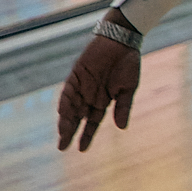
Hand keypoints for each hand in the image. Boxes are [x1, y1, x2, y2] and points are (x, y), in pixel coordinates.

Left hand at [57, 15, 141, 151]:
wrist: (122, 41)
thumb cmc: (128, 63)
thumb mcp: (128, 88)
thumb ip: (123, 107)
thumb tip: (122, 128)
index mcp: (103, 101)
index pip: (92, 122)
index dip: (87, 135)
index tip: (81, 149)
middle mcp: (89, 96)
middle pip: (77, 118)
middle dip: (70, 132)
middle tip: (62, 147)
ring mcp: (81, 86)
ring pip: (70, 107)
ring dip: (66, 120)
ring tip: (62, 134)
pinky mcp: (76, 75)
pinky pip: (68, 91)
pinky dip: (65, 101)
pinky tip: (62, 113)